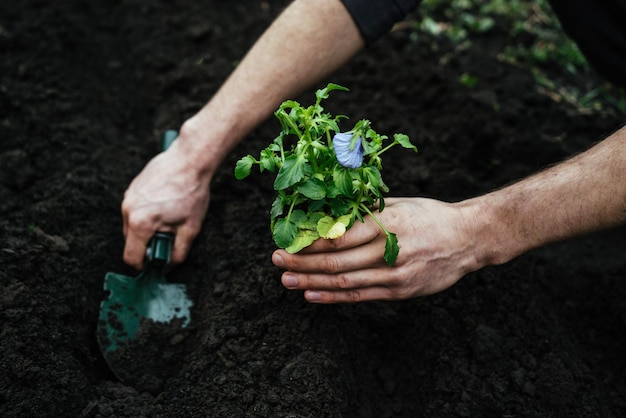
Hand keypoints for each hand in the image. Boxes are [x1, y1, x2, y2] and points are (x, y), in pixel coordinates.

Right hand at [121, 139, 210, 269]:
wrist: (190, 160)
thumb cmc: (192, 192)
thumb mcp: (191, 228)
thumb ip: (178, 252)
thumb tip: (169, 266)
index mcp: (140, 223)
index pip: (131, 257)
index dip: (144, 265)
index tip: (156, 263)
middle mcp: (128, 210)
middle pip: (131, 241)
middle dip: (148, 244)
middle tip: (169, 236)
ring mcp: (128, 197)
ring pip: (132, 225)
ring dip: (147, 228)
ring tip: (169, 217)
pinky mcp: (132, 188)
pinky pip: (134, 210)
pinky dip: (146, 214)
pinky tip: (165, 205)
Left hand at [272, 197, 482, 302]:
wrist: (468, 239)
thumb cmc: (430, 216)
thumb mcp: (399, 204)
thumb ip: (366, 212)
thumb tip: (329, 216)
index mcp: (388, 223)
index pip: (339, 237)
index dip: (310, 241)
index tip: (289, 239)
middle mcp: (390, 251)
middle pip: (336, 262)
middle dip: (302, 262)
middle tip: (277, 260)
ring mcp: (395, 275)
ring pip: (344, 282)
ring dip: (311, 282)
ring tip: (287, 280)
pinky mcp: (400, 292)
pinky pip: (360, 296)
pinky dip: (333, 297)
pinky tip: (312, 295)